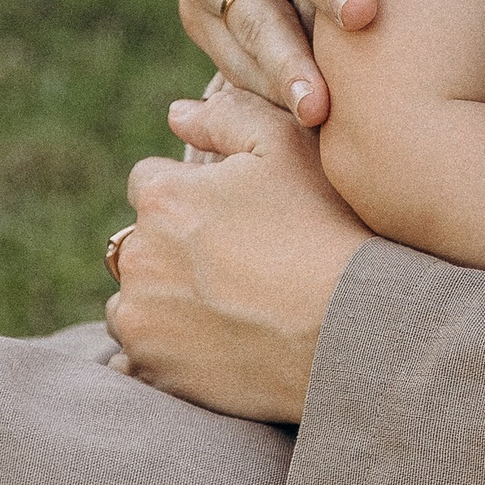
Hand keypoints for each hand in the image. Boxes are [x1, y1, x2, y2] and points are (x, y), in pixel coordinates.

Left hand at [107, 81, 372, 419]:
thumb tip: (176, 113)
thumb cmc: (325, 229)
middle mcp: (136, 257)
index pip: (150, 181)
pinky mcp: (153, 371)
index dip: (192, 193)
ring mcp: (141, 320)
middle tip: (238, 263)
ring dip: (162, 300)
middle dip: (172, 247)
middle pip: (137, 242)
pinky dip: (162, 352)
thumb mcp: (287, 148)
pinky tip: (212, 348)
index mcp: (162, 197)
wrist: (350, 330)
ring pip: (135, 300)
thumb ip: (226, 117)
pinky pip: (137, 358)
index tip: (233, 216)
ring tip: (229, 308)